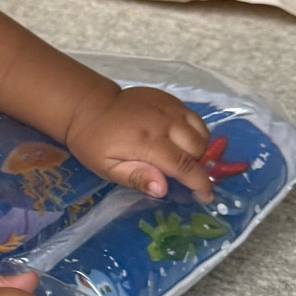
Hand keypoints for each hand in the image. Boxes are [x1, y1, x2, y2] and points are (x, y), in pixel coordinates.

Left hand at [65, 83, 212, 202]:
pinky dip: (195, 132)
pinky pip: (194, 118)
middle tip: (187, 177)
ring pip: (201, 132)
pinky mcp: (170, 98)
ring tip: (184, 159)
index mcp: (147, 142)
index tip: (205, 197)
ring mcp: (169, 107)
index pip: (184, 165)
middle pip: (198, 148)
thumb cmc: (95, 143)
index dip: (199, 183)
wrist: (89, 106)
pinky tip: (181, 141)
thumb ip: (136, 177)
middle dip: (198, 166)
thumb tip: (163, 189)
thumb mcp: (107, 167)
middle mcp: (164, 122)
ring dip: (199, 149)